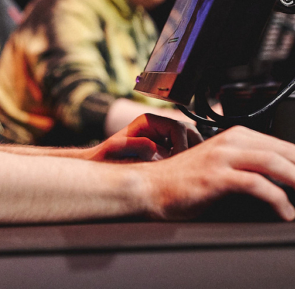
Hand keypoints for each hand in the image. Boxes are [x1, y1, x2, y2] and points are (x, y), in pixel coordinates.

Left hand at [87, 113, 203, 161]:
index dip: (182, 144)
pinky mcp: (167, 151)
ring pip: (191, 142)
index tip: (179, 160)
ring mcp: (165, 139)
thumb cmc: (106, 156)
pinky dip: (187, 162)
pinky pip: (185, 153)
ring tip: (185, 170)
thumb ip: (135, 145)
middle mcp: (159, 127)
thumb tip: (154, 148)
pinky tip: (180, 173)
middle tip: (188, 166)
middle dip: (193, 148)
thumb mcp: (116, 148)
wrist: (101, 165)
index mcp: (149, 121)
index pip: (178, 127)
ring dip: (192, 155)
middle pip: (189, 132)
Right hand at [138, 125, 294, 220]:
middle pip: (285, 150)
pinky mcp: (215, 176)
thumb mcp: (224, 170)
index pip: (285, 145)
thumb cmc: (187, 183)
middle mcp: (232, 142)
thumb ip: (252, 171)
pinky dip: (276, 198)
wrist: (151, 188)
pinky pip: (254, 184)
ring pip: (274, 163)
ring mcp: (223, 157)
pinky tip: (285, 211)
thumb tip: (289, 186)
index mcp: (236, 137)